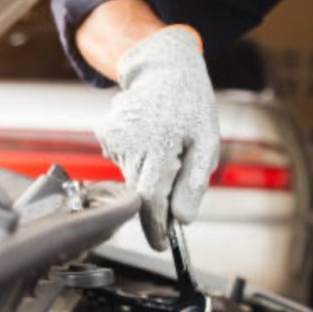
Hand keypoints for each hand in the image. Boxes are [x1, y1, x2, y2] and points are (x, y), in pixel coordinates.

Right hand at [97, 26, 219, 250]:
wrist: (163, 66)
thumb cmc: (190, 104)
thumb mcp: (207, 143)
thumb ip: (193, 184)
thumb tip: (182, 220)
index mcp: (158, 146)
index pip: (150, 201)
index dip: (155, 228)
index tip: (162, 245)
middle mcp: (129, 142)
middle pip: (140, 193)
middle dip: (159, 198)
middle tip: (178, 179)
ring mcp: (113, 137)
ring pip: (132, 178)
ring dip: (150, 175)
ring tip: (168, 148)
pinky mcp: (105, 134)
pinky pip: (124, 162)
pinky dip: (140, 160)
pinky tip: (152, 139)